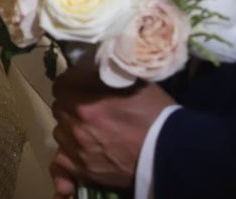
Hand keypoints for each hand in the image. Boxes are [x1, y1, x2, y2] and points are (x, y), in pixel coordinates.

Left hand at [49, 71, 173, 191]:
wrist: (175, 154)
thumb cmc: (156, 115)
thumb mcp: (132, 82)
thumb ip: (104, 73)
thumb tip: (88, 64)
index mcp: (85, 103)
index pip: (61, 85)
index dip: (71, 83)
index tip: (81, 85)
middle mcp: (76, 127)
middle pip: (60, 108)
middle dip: (71, 105)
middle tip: (88, 108)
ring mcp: (79, 151)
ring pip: (60, 132)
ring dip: (71, 128)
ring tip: (89, 129)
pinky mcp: (85, 171)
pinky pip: (63, 159)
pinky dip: (70, 153)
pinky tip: (84, 149)